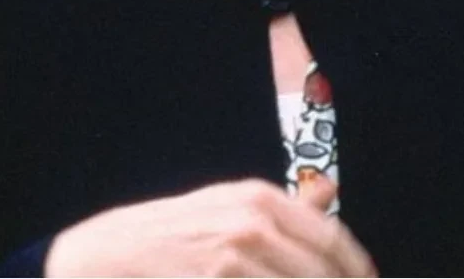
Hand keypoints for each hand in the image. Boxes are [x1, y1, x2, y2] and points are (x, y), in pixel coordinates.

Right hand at [44, 177, 375, 276]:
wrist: (106, 258)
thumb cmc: (169, 235)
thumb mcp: (225, 205)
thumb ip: (283, 206)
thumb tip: (331, 192)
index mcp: (261, 199)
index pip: (332, 239)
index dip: (357, 269)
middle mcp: (253, 224)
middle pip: (321, 273)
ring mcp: (234, 260)